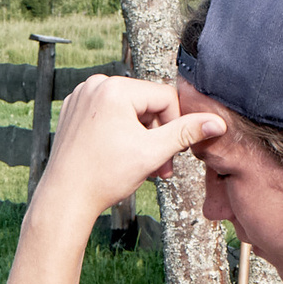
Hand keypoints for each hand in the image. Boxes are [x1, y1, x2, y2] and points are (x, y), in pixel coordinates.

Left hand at [30, 74, 222, 223]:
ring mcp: (81, 97)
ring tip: (143, 166)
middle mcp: (95, 85)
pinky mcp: (73, 111)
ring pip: (128, 111)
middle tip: (162, 167)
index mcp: (115, 88)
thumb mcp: (153, 152)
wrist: (64, 198)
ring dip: (141, 137)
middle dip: (157, 135)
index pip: (165, 98)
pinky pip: (108, 115)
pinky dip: (120, 134)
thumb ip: (186, 133)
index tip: (174, 154)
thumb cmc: (104, 177)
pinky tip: (120, 157)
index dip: (176, 126)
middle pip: (146, 104)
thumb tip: (218, 122)